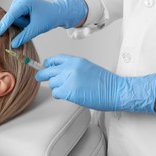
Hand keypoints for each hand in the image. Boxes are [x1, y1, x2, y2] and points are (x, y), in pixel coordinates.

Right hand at [0, 0, 87, 47]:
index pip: (11, 16)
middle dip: (19, 23)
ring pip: (13, 18)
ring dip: (21, 23)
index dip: (3, 25)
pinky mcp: (18, 4)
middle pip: (12, 17)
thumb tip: (13, 44)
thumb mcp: (36, 29)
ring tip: (31, 20)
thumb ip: (24, 36)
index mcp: (25, 1)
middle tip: (31, 24)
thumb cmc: (49, 18)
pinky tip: (29, 19)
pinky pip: (15, 17)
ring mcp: (19, 0)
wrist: (57, 12)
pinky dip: (21, 21)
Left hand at [35, 54, 155, 112]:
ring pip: (52, 83)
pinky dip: (59, 95)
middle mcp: (70, 68)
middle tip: (39, 77)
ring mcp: (69, 79)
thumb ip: (72, 68)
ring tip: (66, 89)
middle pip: (48, 71)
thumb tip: (59, 72)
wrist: (116, 91)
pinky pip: (56, 93)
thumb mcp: (87, 67)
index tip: (45, 66)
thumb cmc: (106, 82)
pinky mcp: (69, 91)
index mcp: (76, 61)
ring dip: (56, 87)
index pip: (55, 59)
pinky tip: (67, 95)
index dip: (48, 64)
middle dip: (42, 75)